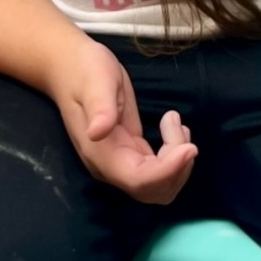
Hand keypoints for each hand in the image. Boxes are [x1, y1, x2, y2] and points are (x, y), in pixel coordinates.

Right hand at [53, 37, 196, 204]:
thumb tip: (97, 133)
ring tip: (174, 122)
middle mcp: (110, 167)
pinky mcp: (130, 154)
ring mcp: (120, 163)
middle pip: (153, 190)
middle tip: (176, 124)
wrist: (71, 70)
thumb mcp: (95, 82)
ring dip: (178, 162)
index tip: (190, 147)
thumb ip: (100, 107)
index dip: (167, 171)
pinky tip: (174, 127)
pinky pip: (158, 170)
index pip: (138, 180)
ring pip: (158, 186)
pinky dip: (175, 156)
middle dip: (177, 166)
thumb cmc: (84, 71)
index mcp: (101, 154)